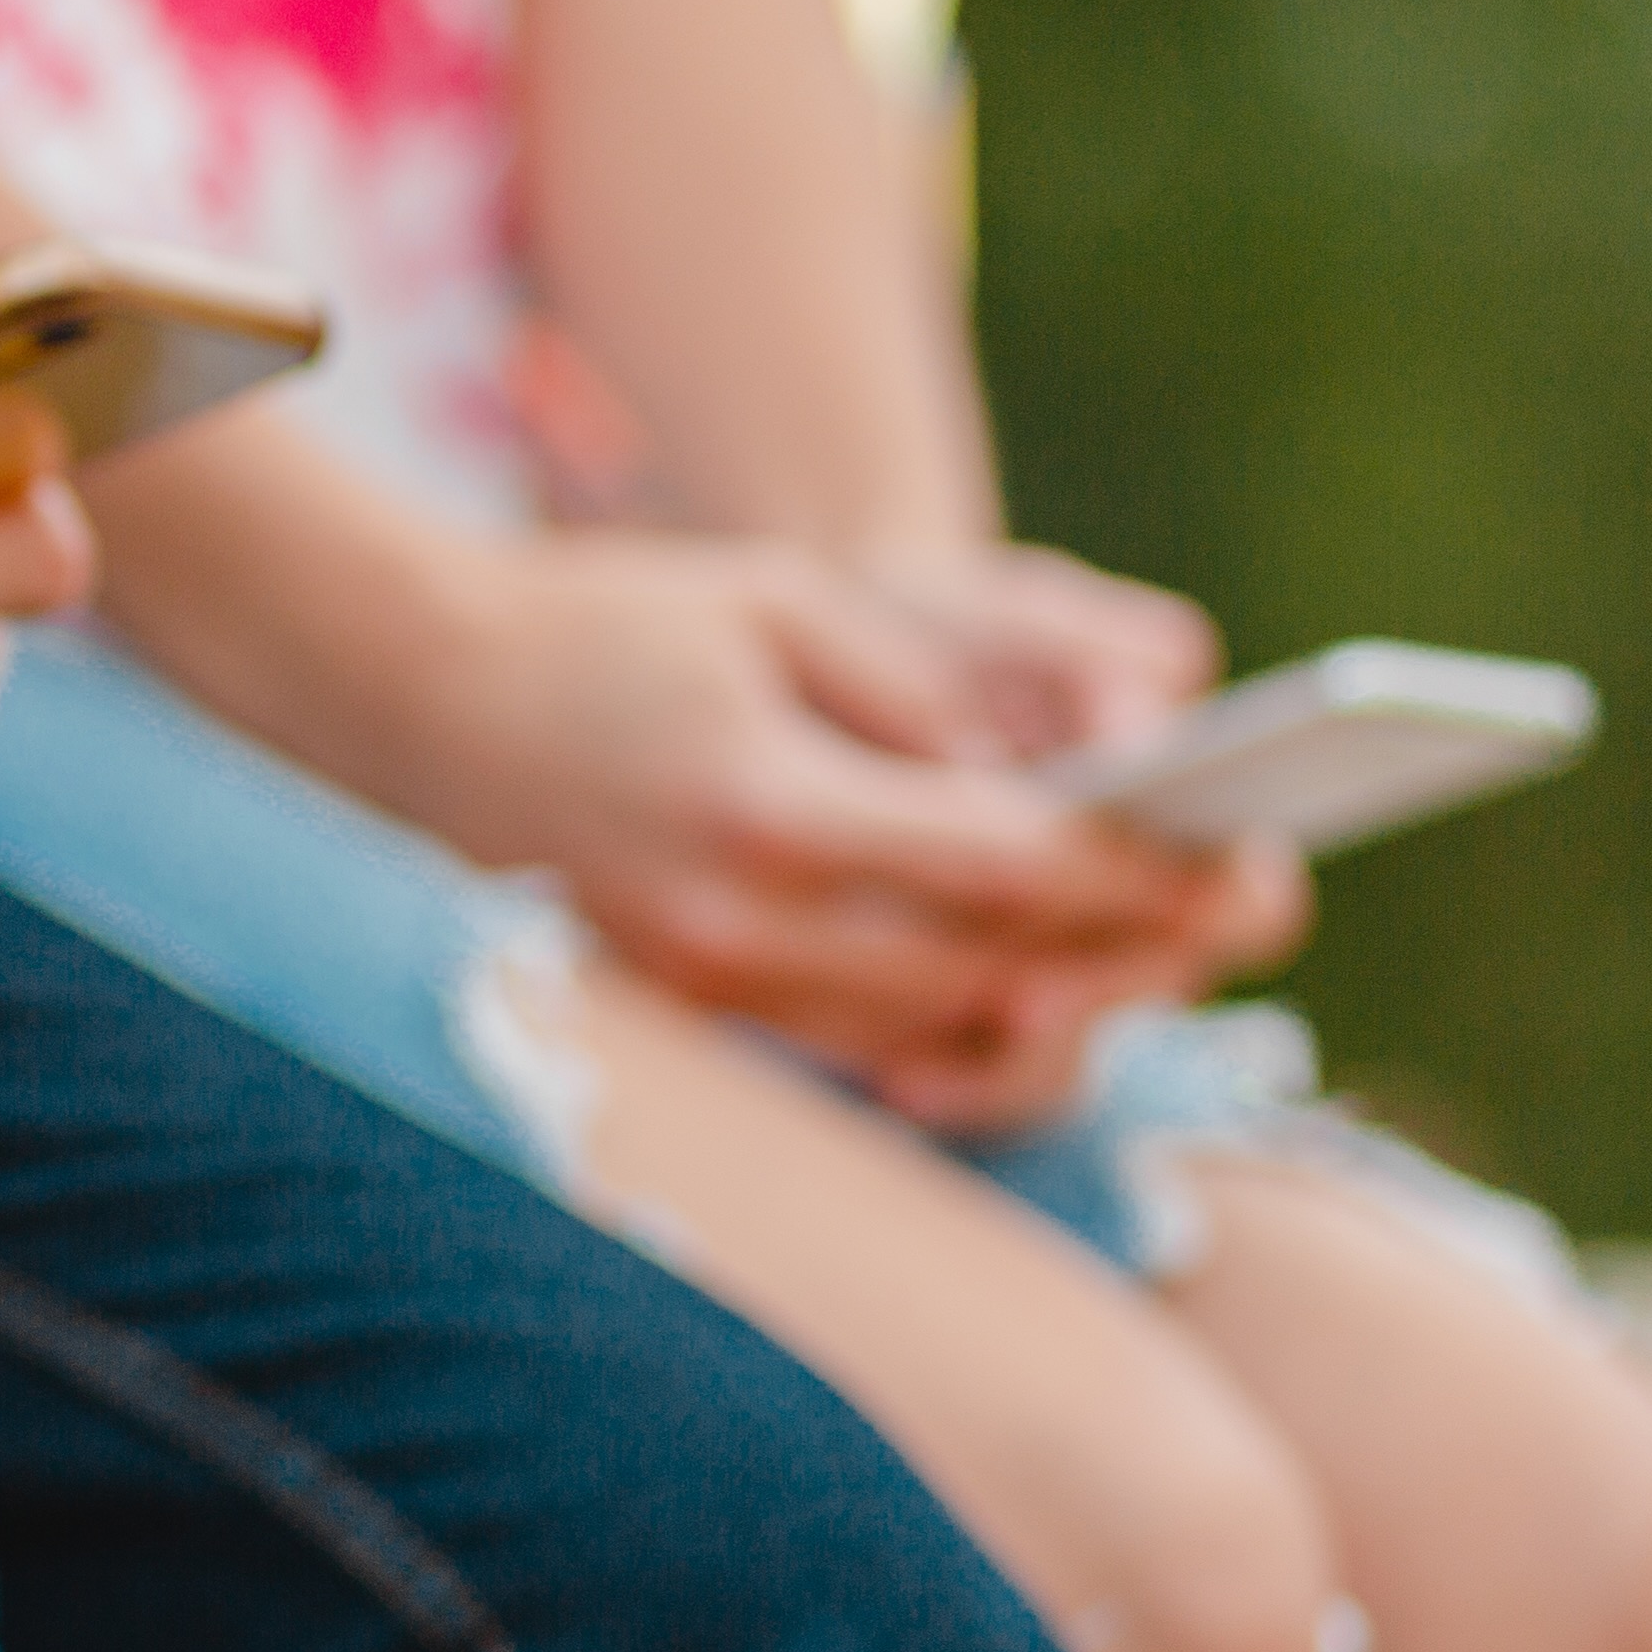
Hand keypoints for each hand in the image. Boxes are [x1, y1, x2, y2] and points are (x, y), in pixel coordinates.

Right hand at [399, 534, 1276, 1117]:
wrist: (416, 702)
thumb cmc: (609, 626)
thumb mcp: (782, 603)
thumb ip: (925, 695)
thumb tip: (1050, 794)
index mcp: (766, 802)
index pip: (1004, 866)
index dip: (1134, 873)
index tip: (1229, 857)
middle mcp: (734, 922)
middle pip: (988, 972)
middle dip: (1126, 949)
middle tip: (1235, 914)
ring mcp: (705, 986)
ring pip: (934, 1033)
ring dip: (1058, 1001)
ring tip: (1155, 952)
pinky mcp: (693, 1015)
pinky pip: (862, 1048)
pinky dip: (963, 1028)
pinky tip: (1032, 990)